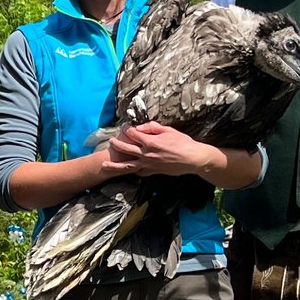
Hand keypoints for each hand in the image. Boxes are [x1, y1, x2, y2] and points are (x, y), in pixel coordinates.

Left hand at [101, 122, 215, 177]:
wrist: (193, 159)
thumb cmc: (183, 143)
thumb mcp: (169, 130)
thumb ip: (152, 127)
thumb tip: (140, 127)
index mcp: (151, 142)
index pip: (133, 134)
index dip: (127, 129)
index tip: (124, 127)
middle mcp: (147, 154)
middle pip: (126, 149)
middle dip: (116, 144)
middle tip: (110, 142)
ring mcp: (149, 165)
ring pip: (128, 165)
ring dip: (115, 165)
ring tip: (105, 165)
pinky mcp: (153, 172)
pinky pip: (140, 172)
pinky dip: (133, 171)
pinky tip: (127, 170)